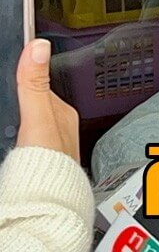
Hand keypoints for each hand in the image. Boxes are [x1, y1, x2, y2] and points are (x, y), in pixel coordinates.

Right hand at [15, 39, 80, 162]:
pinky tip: (7, 145)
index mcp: (61, 113)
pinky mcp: (35, 161)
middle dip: (15, 103)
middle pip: (30, 106)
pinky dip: (12, 142)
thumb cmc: (49, 165)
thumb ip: (34, 84)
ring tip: (6, 127)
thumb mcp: (37, 117)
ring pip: (24, 126)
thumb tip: (37, 47)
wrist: (45, 204)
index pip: (36, 87)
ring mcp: (46, 145)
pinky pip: (21, 144)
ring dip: (12, 125)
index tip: (7, 74)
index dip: (18, 81)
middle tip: (5, 105)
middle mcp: (58, 128)